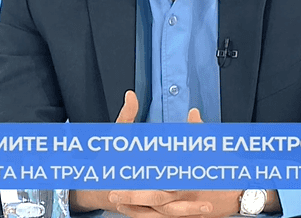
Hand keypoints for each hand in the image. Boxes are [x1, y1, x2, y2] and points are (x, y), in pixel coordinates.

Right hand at [72, 98, 247, 217]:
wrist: (91, 187)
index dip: (176, 175)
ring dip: (186, 212)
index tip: (195, 171)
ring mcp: (140, 206)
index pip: (158, 175)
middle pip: (164, 199)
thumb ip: (126, 115)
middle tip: (208, 200)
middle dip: (186, 201)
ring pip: (165, 213)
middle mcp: (138, 192)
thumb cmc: (106, 160)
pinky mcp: (143, 212)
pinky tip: (194, 215)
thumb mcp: (115, 136)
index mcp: (133, 173)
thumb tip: (131, 95)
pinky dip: (177, 217)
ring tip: (208, 210)